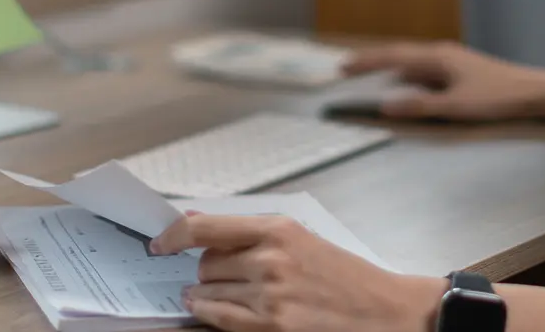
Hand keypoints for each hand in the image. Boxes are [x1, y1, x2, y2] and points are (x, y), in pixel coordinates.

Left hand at [151, 213, 441, 331]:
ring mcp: (270, 297)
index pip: (206, 227)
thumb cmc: (346, 276)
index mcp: (279, 229)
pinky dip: (209, 314)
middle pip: (205, 262)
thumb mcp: (301, 239)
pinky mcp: (271, 328)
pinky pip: (219, 319)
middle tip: (220, 274)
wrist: (385, 312)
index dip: (173, 235)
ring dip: (205, 294)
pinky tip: (214, 310)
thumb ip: (249, 233)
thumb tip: (197, 223)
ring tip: (217, 295)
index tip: (159, 242)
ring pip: (207, 291)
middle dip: (206, 269)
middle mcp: (270, 260)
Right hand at [342, 40, 544, 120]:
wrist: (534, 92)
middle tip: (347, 69)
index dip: (366, 61)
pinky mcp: (460, 71)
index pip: (392, 56)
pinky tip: (407, 87)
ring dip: (390, 69)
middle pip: (399, 55)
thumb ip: (419, 106)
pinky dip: (408, 77)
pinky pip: (425, 71)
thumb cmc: (497, 98)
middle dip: (372, 62)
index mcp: (437, 57)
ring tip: (369, 77)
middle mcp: (441, 54)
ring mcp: (451, 61)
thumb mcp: (456, 107)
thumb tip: (384, 104)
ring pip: (412, 63)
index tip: (342, 66)